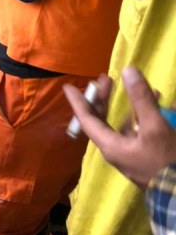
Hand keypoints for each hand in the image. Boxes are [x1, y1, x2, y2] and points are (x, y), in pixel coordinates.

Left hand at [63, 66, 175, 189]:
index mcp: (110, 145)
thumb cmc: (166, 163)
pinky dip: (144, 116)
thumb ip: (141, 100)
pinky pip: (139, 131)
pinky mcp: (145, 156)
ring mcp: (131, 154)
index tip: (68, 87)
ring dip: (129, 105)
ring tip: (140, 87)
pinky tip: (159, 104)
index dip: (78, 102)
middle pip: (102, 120)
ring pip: (123, 124)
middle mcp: (116, 150)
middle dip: (103, 98)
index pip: (86, 120)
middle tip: (107, 78)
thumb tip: (127, 71)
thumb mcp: (155, 128)